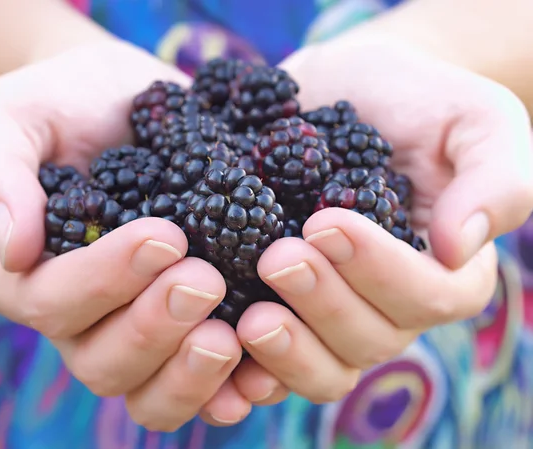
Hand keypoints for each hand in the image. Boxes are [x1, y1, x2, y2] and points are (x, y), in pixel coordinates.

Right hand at [0, 40, 251, 430]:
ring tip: (234, 333)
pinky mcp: (189, 325)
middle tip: (206, 281)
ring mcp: (139, 327)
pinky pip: (203, 383)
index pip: (53, 302)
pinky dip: (231, 386)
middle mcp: (84, 317)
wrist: (127, 99)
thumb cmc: (65, 105)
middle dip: (154, 328)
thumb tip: (12, 248)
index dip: (106, 279)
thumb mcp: (15, 116)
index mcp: (32, 275)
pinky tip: (266, 370)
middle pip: (104, 361)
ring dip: (191, 372)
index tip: (165, 235)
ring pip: (149, 390)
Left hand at [229, 36, 532, 403]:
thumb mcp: (473, 118)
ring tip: (248, 319)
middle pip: (370, 339)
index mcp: (444, 268)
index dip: (380, 271)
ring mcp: (336, 310)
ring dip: (289, 351)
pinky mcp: (287, 306)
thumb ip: (493, 178)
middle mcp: (390, 302)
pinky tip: (223, 350)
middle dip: (324, 305)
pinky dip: (250, 372)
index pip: (430, 297)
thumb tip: (459, 246)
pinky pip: (275, 361)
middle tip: (276, 258)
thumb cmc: (416, 100)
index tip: (326, 222)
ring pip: (327, 366)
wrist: (345, 89)